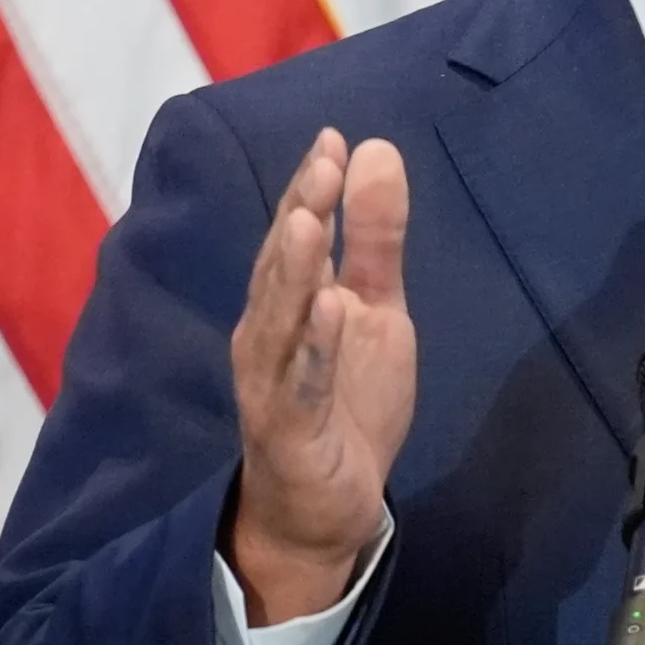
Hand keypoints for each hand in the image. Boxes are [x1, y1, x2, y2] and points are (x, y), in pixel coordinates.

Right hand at [226, 129, 416, 623]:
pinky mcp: (289, 430)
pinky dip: (314, 346)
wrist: (326, 507)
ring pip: (280, 320)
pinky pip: (301, 384)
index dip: (311, 188)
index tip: (334, 136)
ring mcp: (273, 383)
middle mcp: (267, 336)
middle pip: (282, 268)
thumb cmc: (344, 400)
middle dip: (300, 212)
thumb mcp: (376, 310)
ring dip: (294, 271)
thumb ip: (375, 239)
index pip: (296, 236)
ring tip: (311, 220)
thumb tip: (374, 150)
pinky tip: (331, 310)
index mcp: (288, 303)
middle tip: (323, 160)